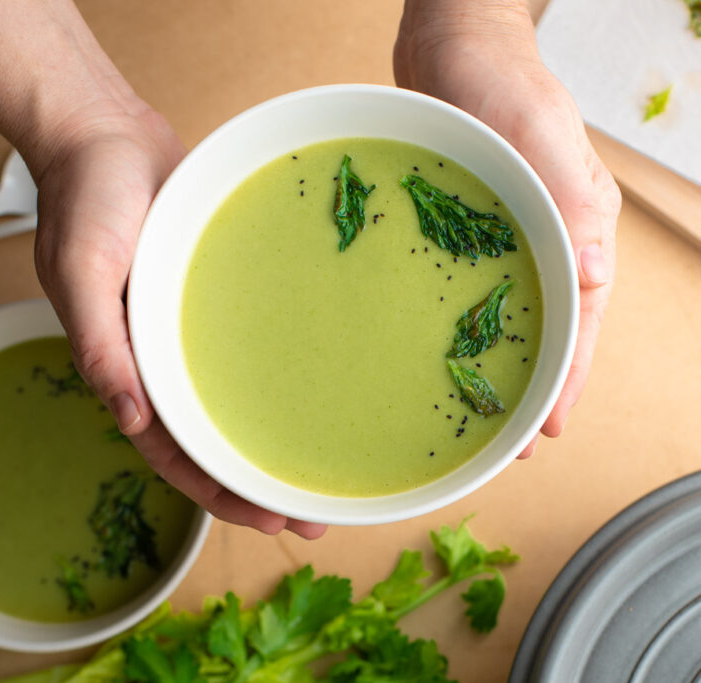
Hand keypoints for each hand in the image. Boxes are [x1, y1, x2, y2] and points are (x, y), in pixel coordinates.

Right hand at [32, 102, 327, 537]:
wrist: (104, 134)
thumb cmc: (84, 199)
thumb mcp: (81, 270)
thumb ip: (98, 343)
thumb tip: (128, 417)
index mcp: (123, 364)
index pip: (172, 451)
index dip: (218, 492)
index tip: (270, 517)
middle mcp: (158, 357)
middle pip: (211, 438)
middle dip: (256, 482)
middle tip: (316, 515)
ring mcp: (186, 328)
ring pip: (232, 400)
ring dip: (271, 437)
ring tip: (324, 467)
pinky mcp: (211, 294)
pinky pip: (243, 348)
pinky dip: (274, 375)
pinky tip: (313, 385)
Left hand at [394, 0, 619, 457]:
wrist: (450, 42)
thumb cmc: (500, 79)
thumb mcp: (537, 132)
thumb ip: (568, 199)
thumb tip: (594, 276)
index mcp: (579, 224)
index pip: (583, 319)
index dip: (567, 379)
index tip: (547, 430)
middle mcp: (547, 236)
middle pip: (548, 327)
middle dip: (532, 386)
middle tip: (506, 441)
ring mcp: (506, 232)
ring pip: (509, 312)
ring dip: (495, 361)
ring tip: (472, 411)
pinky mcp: (464, 225)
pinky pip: (466, 286)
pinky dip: (458, 322)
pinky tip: (434, 347)